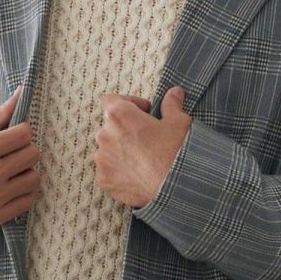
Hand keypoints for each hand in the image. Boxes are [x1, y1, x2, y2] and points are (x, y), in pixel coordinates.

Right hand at [0, 86, 42, 228]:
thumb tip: (21, 93)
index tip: (12, 136)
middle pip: (32, 155)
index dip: (21, 132)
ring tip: (11, 171)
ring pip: (34, 178)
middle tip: (11, 153)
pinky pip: (27, 201)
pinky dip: (22, 193)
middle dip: (24, 150)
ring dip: (26, 172)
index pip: (24, 134)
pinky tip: (9, 187)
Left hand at [94, 85, 191, 208]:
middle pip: (111, 126)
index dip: (128, 103)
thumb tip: (174, 92)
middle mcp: (104, 135)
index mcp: (118, 115)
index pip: (111, 100)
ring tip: (143, 159)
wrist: (175, 187)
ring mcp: (102, 159)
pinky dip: (120, 170)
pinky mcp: (103, 179)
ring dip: (121, 150)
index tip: (143, 112)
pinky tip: (137, 174)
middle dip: (126, 129)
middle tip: (147, 138)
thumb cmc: (176, 151)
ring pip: (108, 149)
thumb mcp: (178, 122)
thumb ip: (171, 104)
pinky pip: (108, 170)